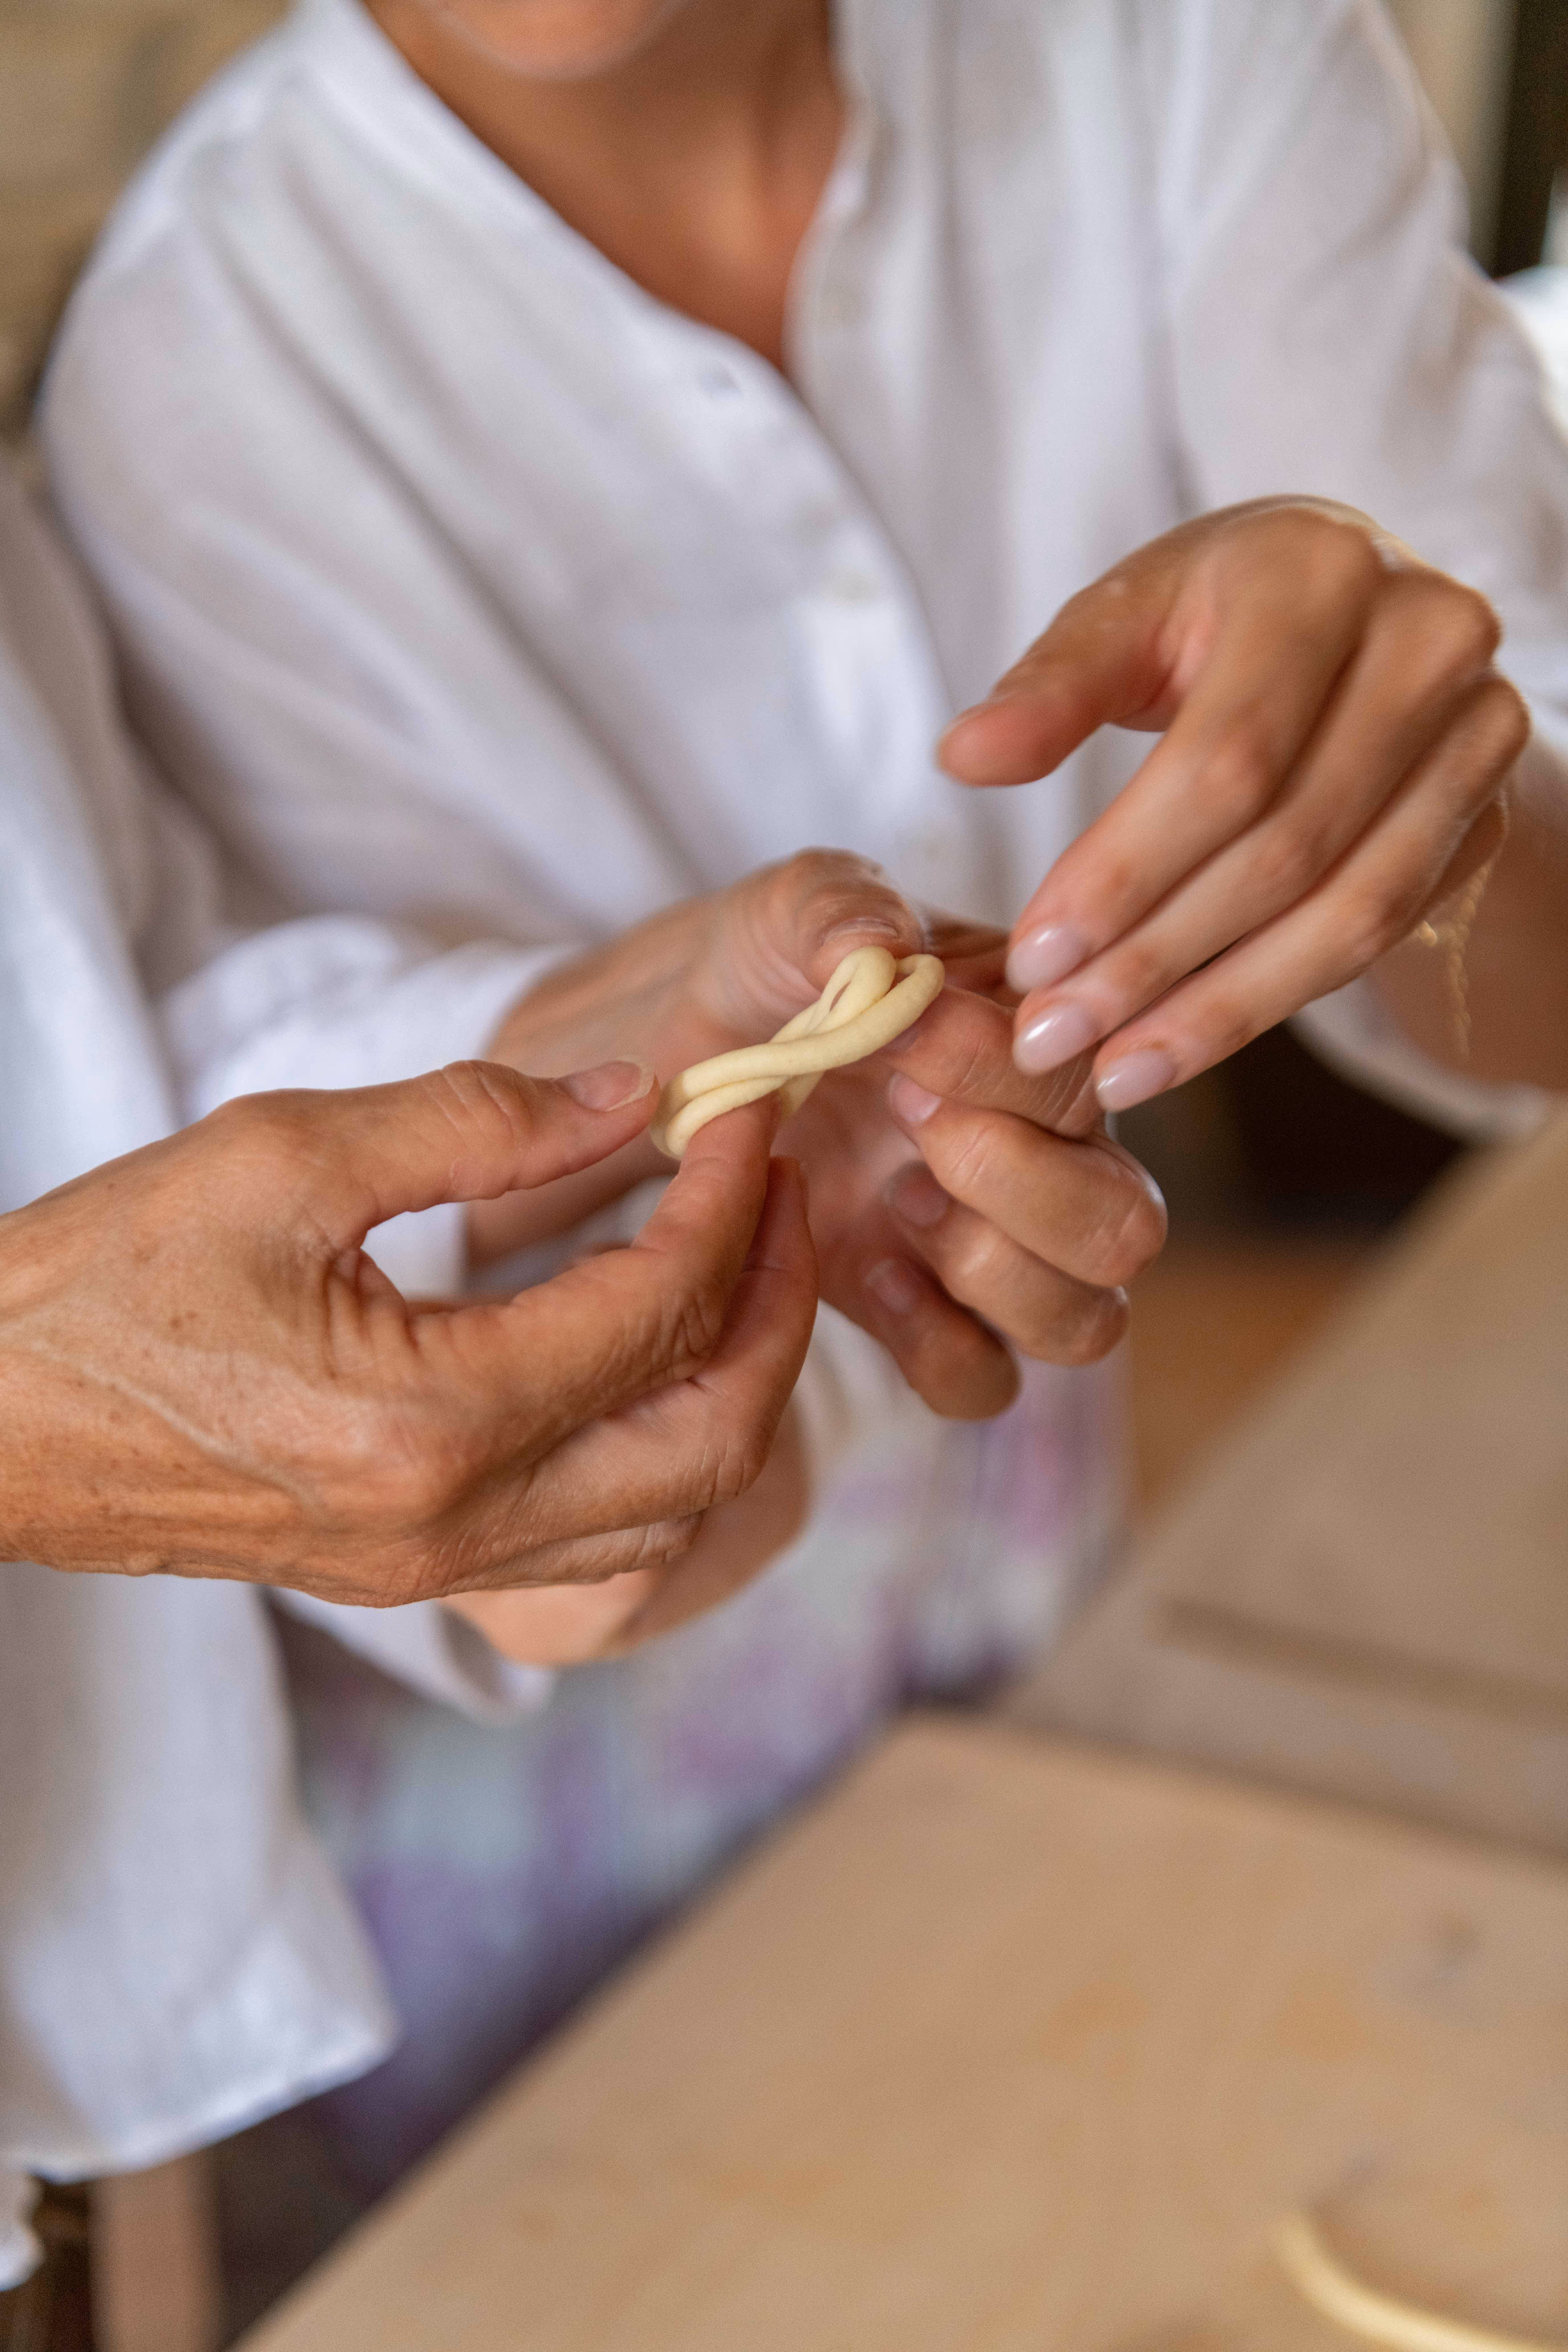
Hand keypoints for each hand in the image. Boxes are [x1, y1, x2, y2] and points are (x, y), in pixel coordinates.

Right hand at [0, 1065, 814, 1608]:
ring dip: (739, 1384)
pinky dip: (669, 1453)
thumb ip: (472, 1120)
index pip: (657, 1307)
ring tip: (743, 1265)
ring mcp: (439, 1568)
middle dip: (775, 1302)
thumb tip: (626, 1098)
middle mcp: (456, 1522)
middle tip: (779, 1187)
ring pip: (677, 1507)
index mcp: (428, 1418)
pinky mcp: (415, 1573)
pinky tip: (660, 1362)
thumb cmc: (102, 1282)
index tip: (743, 1111)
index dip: (726, 1197)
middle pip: (711, 1433)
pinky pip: (604, 1543)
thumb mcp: (279, 1156)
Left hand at [484, 856, 1166, 1420]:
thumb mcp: (792, 911)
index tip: (904, 1033)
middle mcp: (1045, 1157)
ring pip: (1083, 1321)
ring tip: (898, 1200)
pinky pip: (983, 1380)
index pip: (1088, 1078)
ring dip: (994, 1271)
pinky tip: (868, 1270)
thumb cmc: (769, 967)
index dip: (1003, 1069)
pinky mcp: (920, 1317)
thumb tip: (877, 948)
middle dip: (1029, 1185)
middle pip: (1126, 1226)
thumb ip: (839, 909)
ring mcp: (988, 1249)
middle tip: (913, 1123)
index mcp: (1041, 1048)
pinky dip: (937, 1344)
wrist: (685, 1049)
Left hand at [939, 498, 1528, 1107]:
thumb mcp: (1129, 617)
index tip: (1032, 957)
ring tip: (1109, 1068)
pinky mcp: (1483, 812)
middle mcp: (1425, 642)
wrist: (1359, 623)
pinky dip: (1268, 1001)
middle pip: (1282, 844)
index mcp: (1318, 573)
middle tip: (1050, 1032)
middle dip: (1152, 956)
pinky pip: (1375, 934)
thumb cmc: (1221, 617)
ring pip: (1341, 910)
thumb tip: (964, 756)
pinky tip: (1177, 1049)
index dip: (1124, 870)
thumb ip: (1050, 686)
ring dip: (1212, 1008)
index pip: (1224, 759)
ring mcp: (1476, 731)